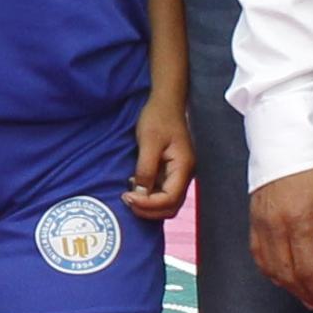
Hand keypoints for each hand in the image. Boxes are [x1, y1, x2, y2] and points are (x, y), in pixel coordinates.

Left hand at [128, 95, 191, 219]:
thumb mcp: (149, 142)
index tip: (128, 198)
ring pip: (167, 202)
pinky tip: (135, 187)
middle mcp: (185, 174)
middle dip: (148, 209)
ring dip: (148, 205)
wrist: (165, 103)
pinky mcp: (171, 171)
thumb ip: (146, 169)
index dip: (149, 205)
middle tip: (126, 201)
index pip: (170, 199)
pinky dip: (149, 196)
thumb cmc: (158, 118)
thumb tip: (140, 193)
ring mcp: (179, 174)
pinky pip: (162, 192)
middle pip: (171, 206)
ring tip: (129, 196)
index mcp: (183, 167)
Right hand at [248, 161, 312, 312]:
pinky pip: (257, 252)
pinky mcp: (253, 217)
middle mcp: (276, 226)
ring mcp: (261, 222)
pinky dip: (268, 270)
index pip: (308, 269)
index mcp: (300, 222)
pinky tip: (280, 277)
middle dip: (304, 294)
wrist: (287, 138)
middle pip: (287, 273)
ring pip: (269, 267)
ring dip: (286, 286)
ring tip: (303, 296)